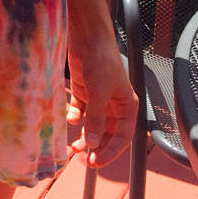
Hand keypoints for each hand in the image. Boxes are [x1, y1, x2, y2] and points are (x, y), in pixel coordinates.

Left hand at [66, 32, 138, 167]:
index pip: (122, 137)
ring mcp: (98, 99)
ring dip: (84, 136)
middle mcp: (114, 106)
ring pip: (93, 125)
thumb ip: (96, 119)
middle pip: (107, 134)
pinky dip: (75, 118)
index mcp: (127, 107)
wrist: (87, 36)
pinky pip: (80, 111)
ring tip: (73, 148)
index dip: (110, 152)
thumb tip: (92, 144)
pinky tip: (70, 120)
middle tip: (82, 159)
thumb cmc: (101, 61)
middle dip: (96, 147)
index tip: (95, 162)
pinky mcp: (84, 91)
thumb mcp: (99, 92)